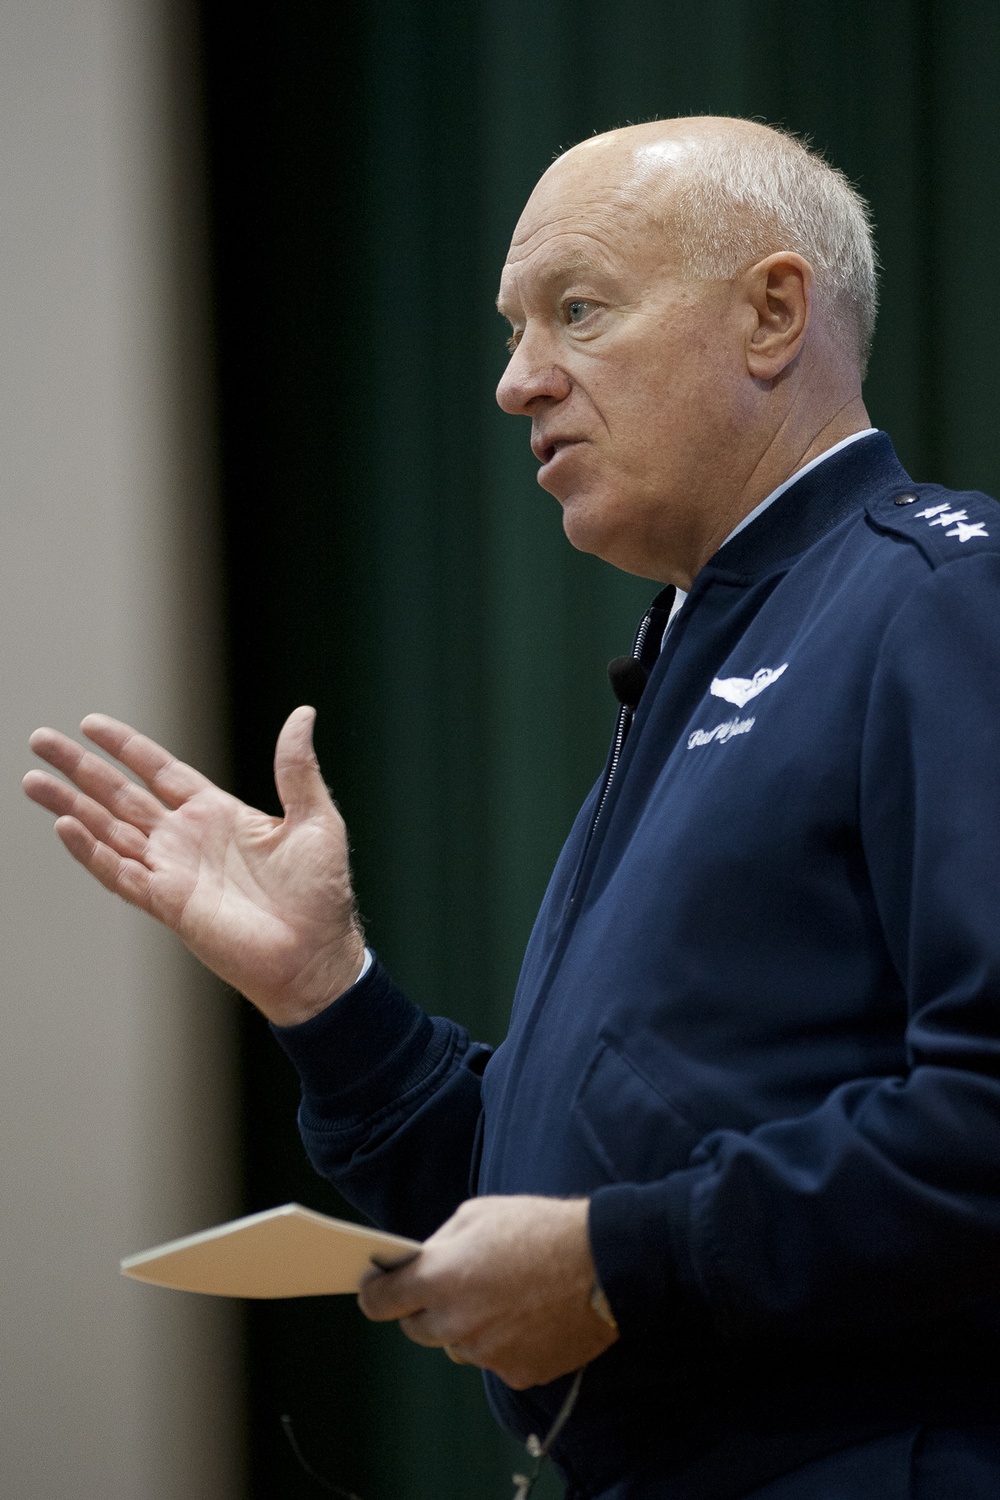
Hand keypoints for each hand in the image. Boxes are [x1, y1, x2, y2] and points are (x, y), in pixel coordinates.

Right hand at [23, 707, 365, 1024]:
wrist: (318, 957)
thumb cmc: (321, 895)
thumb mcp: (315, 819)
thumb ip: (297, 769)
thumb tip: (302, 714)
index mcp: (218, 814)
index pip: (160, 771)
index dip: (126, 747)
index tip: (90, 724)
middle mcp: (187, 840)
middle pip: (120, 795)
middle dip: (80, 768)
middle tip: (40, 740)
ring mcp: (173, 872)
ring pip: (108, 831)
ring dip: (71, 806)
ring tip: (33, 781)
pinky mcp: (169, 904)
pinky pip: (121, 874)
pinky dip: (92, 852)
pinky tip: (66, 826)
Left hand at [357, 1195, 618, 1388]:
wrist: (603, 1263)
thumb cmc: (540, 1229)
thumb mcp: (478, 1214)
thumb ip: (440, 1244)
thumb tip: (421, 1262)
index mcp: (439, 1280)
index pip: (379, 1303)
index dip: (376, 1293)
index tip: (378, 1288)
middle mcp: (455, 1325)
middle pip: (416, 1330)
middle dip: (425, 1308)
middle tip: (454, 1285)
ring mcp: (487, 1355)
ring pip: (458, 1346)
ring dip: (467, 1326)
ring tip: (503, 1296)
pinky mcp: (518, 1373)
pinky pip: (495, 1361)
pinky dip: (503, 1343)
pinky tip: (528, 1315)